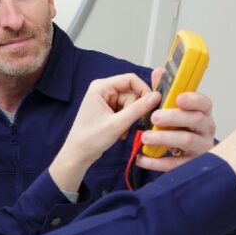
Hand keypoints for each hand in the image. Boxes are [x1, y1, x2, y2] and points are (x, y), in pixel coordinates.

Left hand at [50, 74, 161, 191]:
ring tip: (121, 131)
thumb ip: (138, 109)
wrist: (78, 155)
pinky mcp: (108, 110)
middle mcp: (103, 90)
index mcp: (101, 87)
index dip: (143, 90)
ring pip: (130, 103)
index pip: (130, 79)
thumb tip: (156, 96)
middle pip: (131, 93)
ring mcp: (105, 100)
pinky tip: (120, 132)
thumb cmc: (91, 139)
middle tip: (128, 124)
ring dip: (129, 118)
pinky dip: (126, 122)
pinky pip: (125, 110)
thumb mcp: (118, 124)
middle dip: (133, 110)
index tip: (151, 105)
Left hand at [136, 68, 215, 170]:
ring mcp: (201, 147)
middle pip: (195, 120)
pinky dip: (157, 162)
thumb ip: (166, 91)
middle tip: (154, 116)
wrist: (187, 153)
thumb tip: (158, 71)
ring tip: (146, 137)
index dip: (193, 99)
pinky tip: (142, 159)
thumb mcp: (172, 108)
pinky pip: (175, 164)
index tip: (178, 98)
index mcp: (203, 112)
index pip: (205, 103)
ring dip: (164, 138)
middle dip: (174, 117)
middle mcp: (206, 129)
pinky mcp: (191, 163)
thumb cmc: (180, 126)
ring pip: (187, 141)